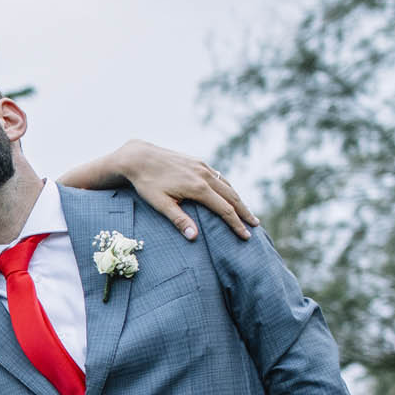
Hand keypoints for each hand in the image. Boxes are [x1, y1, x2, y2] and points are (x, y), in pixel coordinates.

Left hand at [117, 140, 257, 240]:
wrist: (139, 157)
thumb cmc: (147, 183)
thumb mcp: (160, 204)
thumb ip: (179, 220)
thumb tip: (194, 238)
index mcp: (198, 188)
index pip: (224, 210)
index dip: (236, 224)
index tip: (246, 236)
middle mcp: (205, 176)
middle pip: (232, 197)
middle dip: (244, 212)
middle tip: (255, 225)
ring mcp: (203, 167)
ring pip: (227, 185)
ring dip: (238, 199)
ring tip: (246, 212)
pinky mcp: (198, 162)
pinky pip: (219, 176)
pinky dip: (228, 187)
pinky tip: (229, 194)